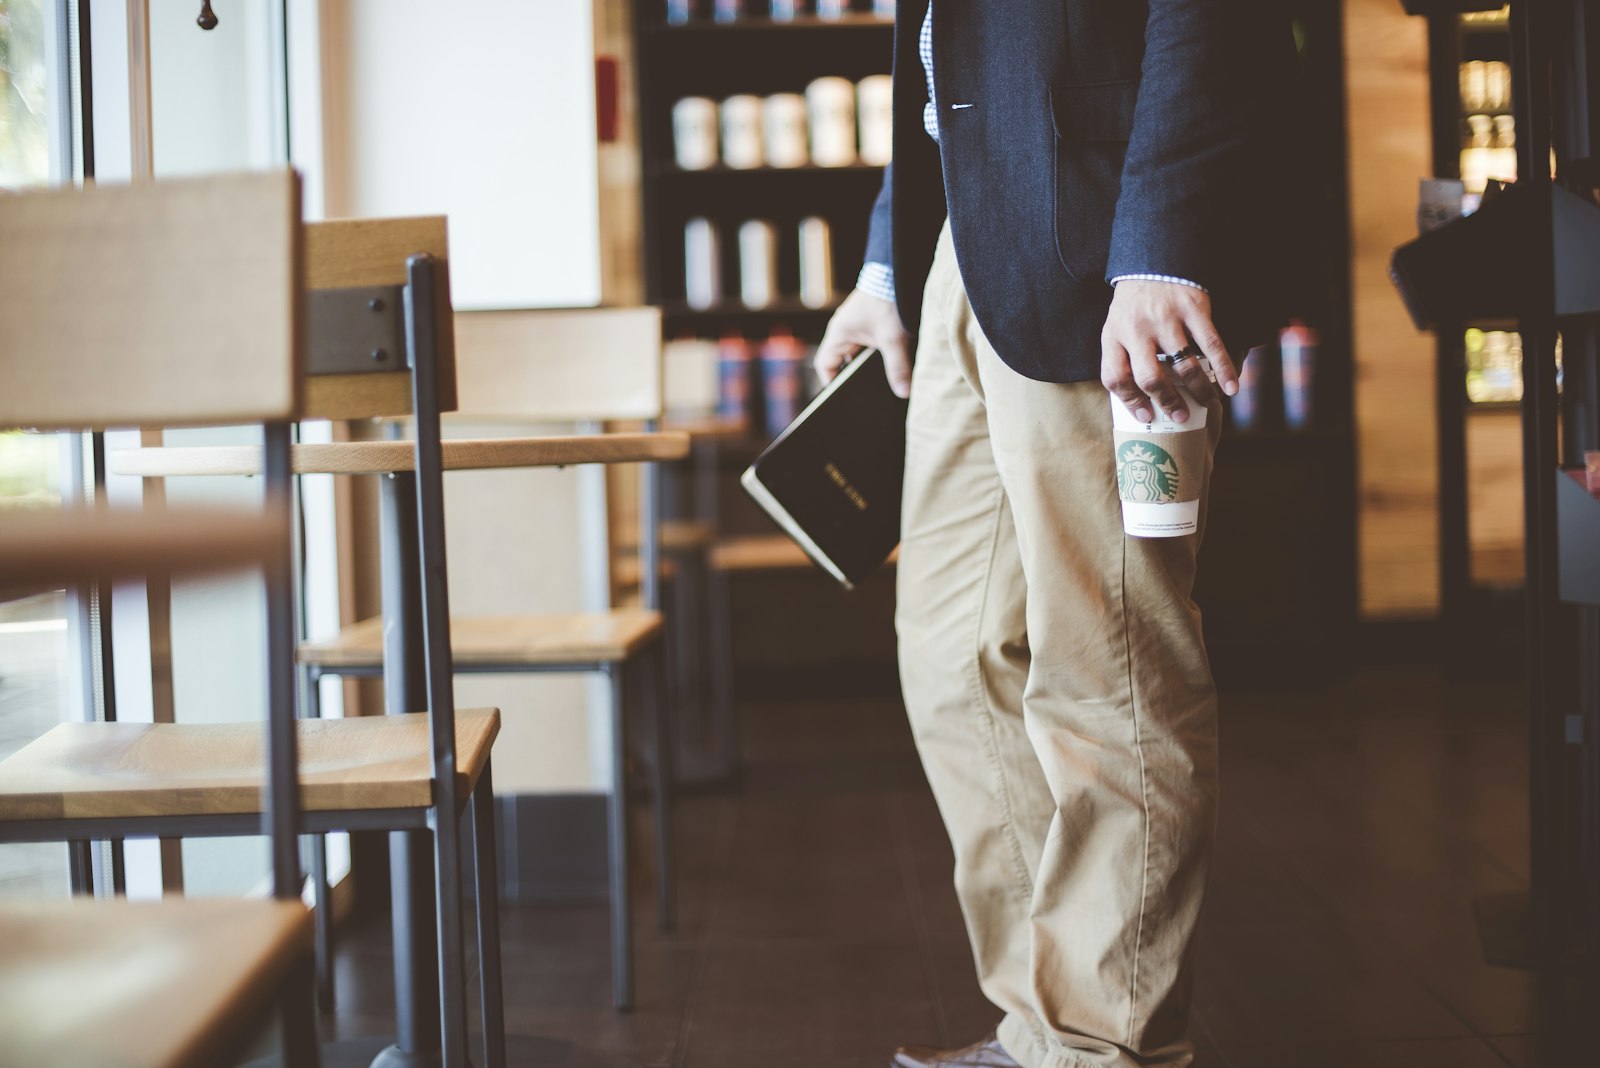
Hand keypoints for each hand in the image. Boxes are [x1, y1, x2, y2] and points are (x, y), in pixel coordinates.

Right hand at [815, 288, 913, 398]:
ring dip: (867, 366)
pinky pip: (868, 344)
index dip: (831, 382)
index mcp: (839, 333)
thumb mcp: (893, 339)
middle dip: (853, 377)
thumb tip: (903, 392)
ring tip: (880, 382)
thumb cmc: (887, 301)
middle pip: (842, 362)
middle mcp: (844, 330)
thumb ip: (897, 367)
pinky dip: (876, 355)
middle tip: (865, 393)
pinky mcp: (871, 321)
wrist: (897, 272)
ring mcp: (857, 325)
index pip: (825, 365)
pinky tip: (889, 364)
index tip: (842, 397)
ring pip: (857, 353)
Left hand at [1101, 280, 1237, 424]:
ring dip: (1199, 390)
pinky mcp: (1193, 308)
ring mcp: (1166, 319)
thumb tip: (1142, 402)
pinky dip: (1223, 368)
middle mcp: (1137, 329)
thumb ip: (1123, 358)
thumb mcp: (1116, 328)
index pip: (1115, 377)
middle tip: (1180, 416)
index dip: (1131, 401)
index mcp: (1113, 336)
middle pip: (1150, 377)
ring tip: (1208, 404)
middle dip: (1168, 402)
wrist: (1152, 260)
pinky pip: (1211, 345)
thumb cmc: (1134, 306)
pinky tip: (1230, 385)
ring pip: (1184, 365)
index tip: (1147, 417)